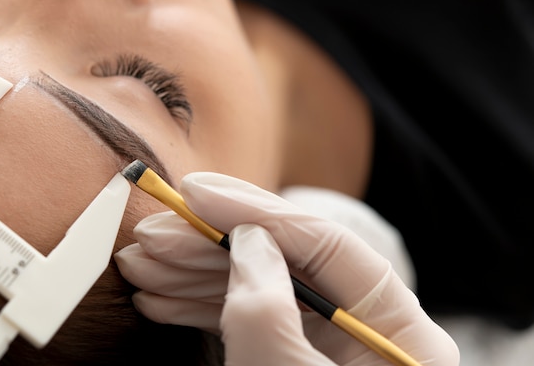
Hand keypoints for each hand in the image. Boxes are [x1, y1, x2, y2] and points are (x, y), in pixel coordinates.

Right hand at [115, 172, 459, 364]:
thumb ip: (268, 308)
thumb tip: (249, 241)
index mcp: (398, 331)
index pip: (325, 243)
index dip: (255, 211)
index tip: (196, 193)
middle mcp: (367, 329)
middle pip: (285, 260)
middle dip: (211, 244)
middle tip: (153, 235)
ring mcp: (328, 346)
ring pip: (259, 287)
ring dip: (196, 273)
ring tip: (143, 266)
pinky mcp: (295, 360)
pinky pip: (250, 318)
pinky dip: (204, 307)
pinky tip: (164, 299)